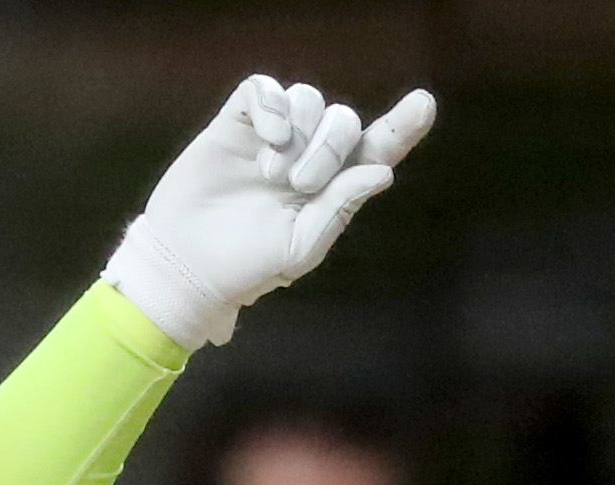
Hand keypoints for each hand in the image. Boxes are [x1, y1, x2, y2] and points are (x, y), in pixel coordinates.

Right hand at [103, 76, 435, 349]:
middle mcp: (307, 156)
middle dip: (330, 147)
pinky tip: (264, 138)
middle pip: (343, 120)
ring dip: (297, 133)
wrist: (189, 262)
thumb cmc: (249, 265)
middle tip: (300, 184)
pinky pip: (265, 88)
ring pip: (307, 99)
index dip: (402, 126)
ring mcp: (273, 136)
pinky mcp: (237, 122)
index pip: (376, 149)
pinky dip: (272, 106)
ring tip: (270, 175)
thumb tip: (383, 169)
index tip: (424, 104)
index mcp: (332, 189)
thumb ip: (341, 206)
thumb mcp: (302, 246)